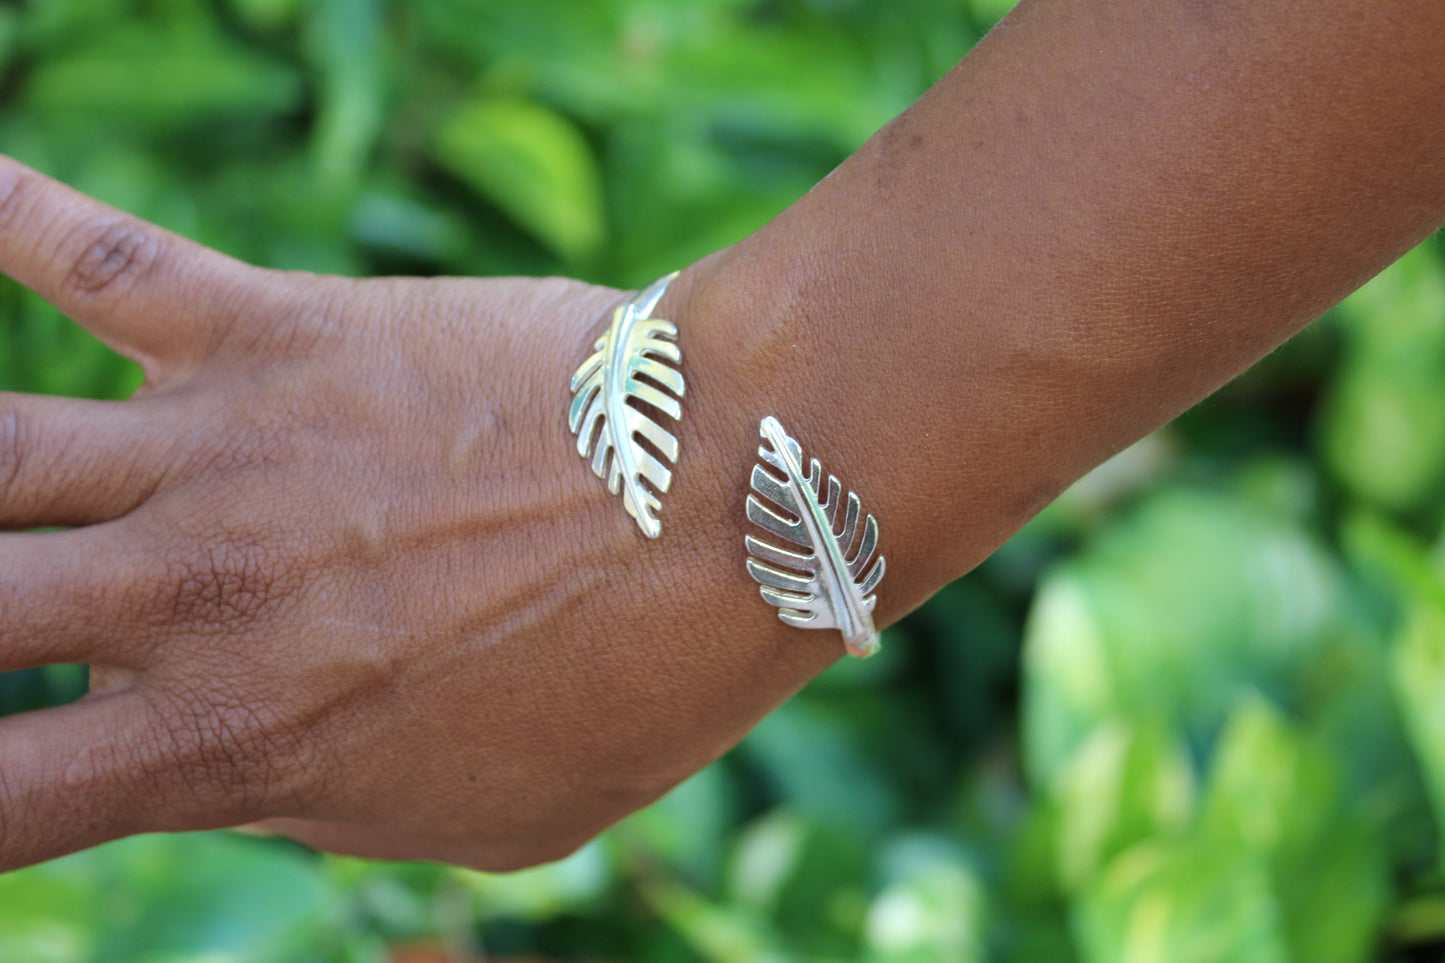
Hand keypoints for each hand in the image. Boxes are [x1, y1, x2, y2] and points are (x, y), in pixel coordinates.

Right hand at [0, 156, 837, 871]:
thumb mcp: (483, 810)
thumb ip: (331, 802)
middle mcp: (190, 597)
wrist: (730, 502)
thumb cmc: (630, 680)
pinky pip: (95, 257)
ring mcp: (220, 452)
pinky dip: (2, 214)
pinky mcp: (275, 335)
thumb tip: (255, 773)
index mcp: (234, 740)